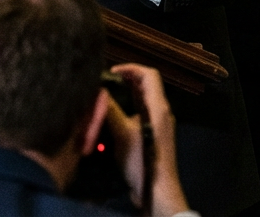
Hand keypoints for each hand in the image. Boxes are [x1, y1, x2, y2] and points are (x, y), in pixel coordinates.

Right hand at [104, 64, 187, 216]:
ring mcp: (159, 124)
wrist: (157, 190)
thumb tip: (98, 91)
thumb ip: (110, 109)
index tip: (111, 72)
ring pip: (143, 100)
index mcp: (158, 107)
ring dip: (125, 95)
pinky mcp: (153, 135)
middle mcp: (161, 111)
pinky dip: (127, 109)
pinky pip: (141, 114)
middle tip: (105, 83)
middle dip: (126, 80)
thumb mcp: (121, 133)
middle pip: (146, 85)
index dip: (130, 68)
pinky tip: (111, 118)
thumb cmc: (141, 160)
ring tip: (105, 97)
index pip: (149, 74)